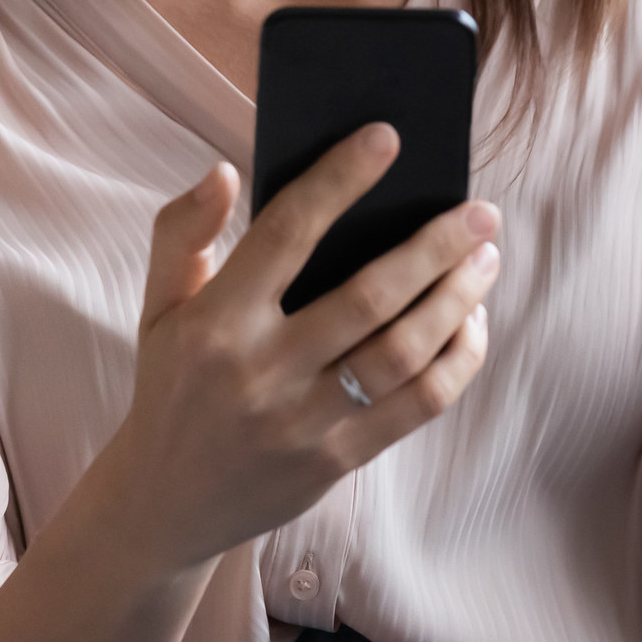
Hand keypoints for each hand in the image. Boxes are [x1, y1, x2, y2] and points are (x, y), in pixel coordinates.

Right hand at [96, 126, 499, 573]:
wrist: (164, 503)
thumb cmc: (172, 384)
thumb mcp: (155, 306)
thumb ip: (181, 231)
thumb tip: (225, 171)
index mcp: (216, 321)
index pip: (286, 233)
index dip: (339, 180)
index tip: (387, 138)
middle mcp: (262, 371)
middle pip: (369, 297)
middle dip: (435, 247)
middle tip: (481, 211)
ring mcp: (303, 422)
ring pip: (403, 353)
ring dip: (457, 300)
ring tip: (485, 260)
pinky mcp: (337, 461)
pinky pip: (417, 406)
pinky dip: (456, 360)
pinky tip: (470, 324)